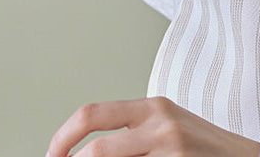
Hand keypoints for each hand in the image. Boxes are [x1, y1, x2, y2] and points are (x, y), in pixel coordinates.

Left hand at [47, 97, 259, 156]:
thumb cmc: (206, 149)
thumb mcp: (168, 127)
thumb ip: (132, 134)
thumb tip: (86, 151)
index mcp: (152, 107)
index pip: (91, 114)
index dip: (63, 137)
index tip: (53, 155)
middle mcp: (161, 124)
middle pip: (98, 150)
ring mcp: (173, 149)